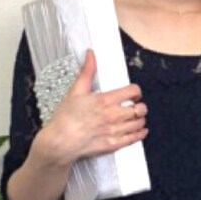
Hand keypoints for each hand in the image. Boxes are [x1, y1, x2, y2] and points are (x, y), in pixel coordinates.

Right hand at [32, 48, 147, 167]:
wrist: (59, 142)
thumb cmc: (65, 118)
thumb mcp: (75, 91)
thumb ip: (86, 72)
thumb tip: (91, 54)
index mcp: (105, 100)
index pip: (132, 91)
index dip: (136, 91)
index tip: (134, 94)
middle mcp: (112, 115)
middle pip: (139, 109)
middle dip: (140, 106)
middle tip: (138, 106)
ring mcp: (114, 131)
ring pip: (138, 123)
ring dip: (141, 119)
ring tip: (138, 118)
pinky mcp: (113, 145)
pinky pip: (133, 139)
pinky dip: (140, 134)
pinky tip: (141, 131)